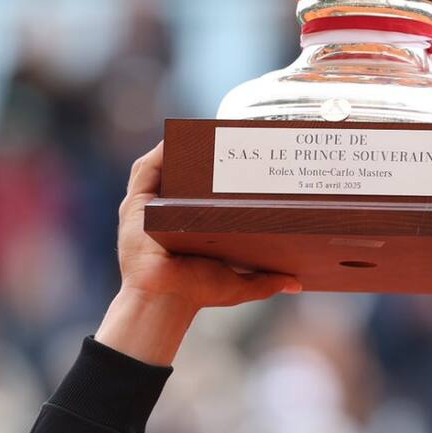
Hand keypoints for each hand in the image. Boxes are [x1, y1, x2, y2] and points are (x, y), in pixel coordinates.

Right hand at [115, 137, 301, 310]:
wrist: (166, 300)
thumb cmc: (195, 293)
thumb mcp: (238, 284)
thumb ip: (265, 282)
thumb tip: (296, 283)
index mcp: (189, 225)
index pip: (203, 190)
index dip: (219, 172)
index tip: (242, 156)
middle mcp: (168, 212)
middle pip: (185, 174)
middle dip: (202, 155)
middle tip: (228, 139)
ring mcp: (150, 206)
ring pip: (166, 167)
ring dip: (182, 147)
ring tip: (204, 132)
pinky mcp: (135, 203)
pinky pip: (145, 170)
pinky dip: (159, 151)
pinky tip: (175, 137)